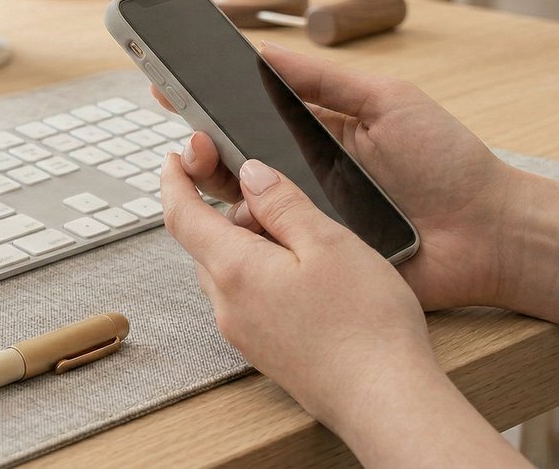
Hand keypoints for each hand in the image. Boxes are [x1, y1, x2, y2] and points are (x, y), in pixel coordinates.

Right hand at [152, 42, 534, 309]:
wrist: (489, 232)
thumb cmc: (448, 163)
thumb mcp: (389, 101)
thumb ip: (326, 79)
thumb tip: (264, 52)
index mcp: (316, 133)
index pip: (248, 113)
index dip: (206, 102)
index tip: (167, 86)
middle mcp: (303, 176)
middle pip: (233, 161)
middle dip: (200, 148)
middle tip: (189, 141)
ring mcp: (307, 219)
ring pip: (242, 206)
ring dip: (218, 188)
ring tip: (207, 170)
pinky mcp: (316, 260)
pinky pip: (269, 251)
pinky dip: (248, 237)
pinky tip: (238, 220)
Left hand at [160, 154, 439, 429]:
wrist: (383, 400)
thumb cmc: (365, 323)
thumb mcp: (328, 242)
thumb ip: (282, 204)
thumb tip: (249, 175)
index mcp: (234, 270)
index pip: (182, 216)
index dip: (175, 182)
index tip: (176, 159)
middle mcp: (227, 305)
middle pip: (207, 243)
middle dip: (230, 213)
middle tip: (275, 198)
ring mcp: (243, 333)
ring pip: (228, 272)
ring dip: (248, 245)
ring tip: (302, 239)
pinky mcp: (263, 351)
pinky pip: (245, 299)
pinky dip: (260, 274)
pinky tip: (306, 277)